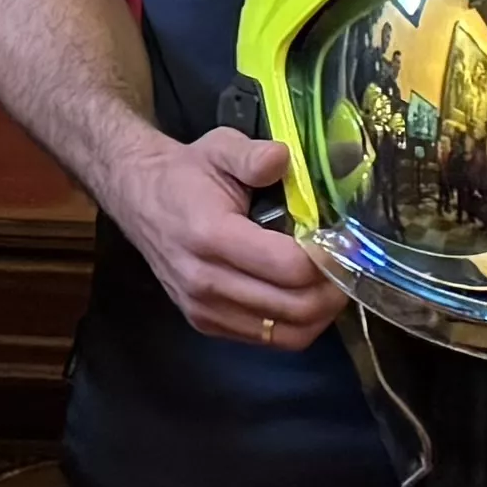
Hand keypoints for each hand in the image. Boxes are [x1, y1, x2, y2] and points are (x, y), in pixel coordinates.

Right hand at [110, 123, 339, 350]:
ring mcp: (203, 308)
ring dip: (321, 312)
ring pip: (288, 333)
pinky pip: (270, 339)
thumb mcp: (219, 148)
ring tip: (330, 282)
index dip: (329, 258)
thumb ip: (251, 155)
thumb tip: (282, 159)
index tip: (346, 241)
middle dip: (334, 289)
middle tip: (348, 264)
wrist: (138, 198)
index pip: (289, 267)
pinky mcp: (205, 323)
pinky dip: (297, 323)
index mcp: (210, 235)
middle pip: (296, 307)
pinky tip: (301, 294)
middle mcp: (204, 281)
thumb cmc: (186, 173)